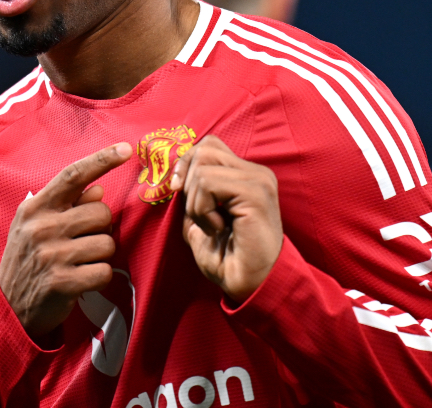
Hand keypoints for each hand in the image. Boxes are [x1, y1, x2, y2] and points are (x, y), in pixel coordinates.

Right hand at [0, 142, 132, 337]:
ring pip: (106, 244)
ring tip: (80, 262)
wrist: (9, 306)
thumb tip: (98, 191)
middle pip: (101, 213)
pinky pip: (104, 271)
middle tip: (83, 241)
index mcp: (36, 207)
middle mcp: (41, 226)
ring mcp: (51, 254)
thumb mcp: (37, 226)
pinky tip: (82, 280)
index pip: (72, 175)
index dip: (101, 160)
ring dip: (101, 255)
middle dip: (101, 228)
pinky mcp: (62, 282)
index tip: (126, 148)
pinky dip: (99, 277)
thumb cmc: (30, 258)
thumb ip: (66, 206)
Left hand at [169, 136, 282, 303]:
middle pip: (204, 149)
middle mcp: (256, 172)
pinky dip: (202, 210)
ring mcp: (258, 180)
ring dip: (195, 202)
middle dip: (188, 182)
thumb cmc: (227, 257)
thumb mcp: (200, 218)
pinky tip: (218, 229)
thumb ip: (191, 193)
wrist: (249, 285)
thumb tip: (173, 176)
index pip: (208, 146)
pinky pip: (208, 184)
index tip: (180, 191)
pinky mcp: (255, 193)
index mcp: (245, 174)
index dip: (186, 164)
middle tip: (199, 214)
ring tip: (213, 226)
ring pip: (202, 167)